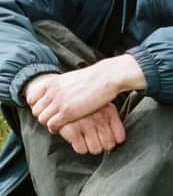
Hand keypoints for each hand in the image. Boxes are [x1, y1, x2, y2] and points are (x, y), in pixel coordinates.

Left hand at [25, 55, 144, 132]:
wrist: (108, 76)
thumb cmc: (98, 77)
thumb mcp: (75, 78)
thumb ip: (66, 85)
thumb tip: (66, 89)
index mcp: (54, 82)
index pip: (32, 97)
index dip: (38, 105)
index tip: (47, 108)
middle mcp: (53, 91)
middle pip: (36, 110)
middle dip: (43, 115)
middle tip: (53, 118)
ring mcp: (59, 102)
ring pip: (42, 118)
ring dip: (49, 123)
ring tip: (59, 124)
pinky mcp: (68, 112)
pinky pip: (52, 125)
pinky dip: (55, 128)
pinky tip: (63, 128)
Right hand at [58, 103, 125, 154]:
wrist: (63, 95)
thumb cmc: (86, 103)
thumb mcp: (103, 106)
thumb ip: (111, 121)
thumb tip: (117, 141)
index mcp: (109, 111)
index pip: (119, 137)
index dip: (115, 142)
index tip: (111, 141)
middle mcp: (99, 117)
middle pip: (108, 145)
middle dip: (103, 146)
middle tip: (98, 141)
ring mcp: (86, 123)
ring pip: (96, 149)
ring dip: (91, 147)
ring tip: (87, 140)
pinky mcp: (72, 129)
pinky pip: (81, 149)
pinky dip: (80, 147)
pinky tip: (78, 139)